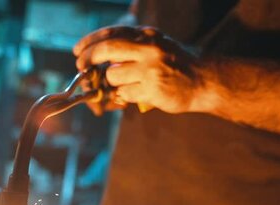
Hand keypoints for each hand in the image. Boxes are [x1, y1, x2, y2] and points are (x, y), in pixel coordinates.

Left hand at [74, 26, 203, 113]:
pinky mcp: (152, 89)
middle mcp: (148, 49)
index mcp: (146, 35)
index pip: (111, 34)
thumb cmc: (173, 64)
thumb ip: (130, 47)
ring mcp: (150, 69)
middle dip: (89, 59)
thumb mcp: (155, 45)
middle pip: (106, 50)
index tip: (77, 51)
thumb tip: (96, 54)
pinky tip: (138, 93)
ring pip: (113, 75)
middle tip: (82, 67)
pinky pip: (124, 93)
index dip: (89, 42)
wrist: (202, 81)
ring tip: (127, 83)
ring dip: (113, 82)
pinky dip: (125, 95)